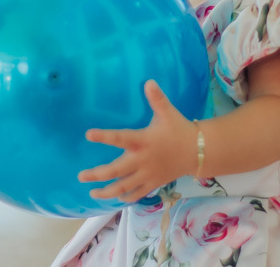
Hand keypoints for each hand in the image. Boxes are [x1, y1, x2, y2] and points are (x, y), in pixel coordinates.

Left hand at [78, 80, 197, 202]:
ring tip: (92, 193)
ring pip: (124, 187)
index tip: (88, 134)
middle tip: (81, 176)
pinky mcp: (153, 183)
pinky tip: (115, 198)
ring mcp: (147, 174)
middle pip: (116, 171)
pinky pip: (137, 194)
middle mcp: (142, 159)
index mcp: (143, 140)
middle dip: (97, 175)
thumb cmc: (179, 130)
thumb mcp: (168, 113)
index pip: (120, 138)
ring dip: (107, 192)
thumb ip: (157, 98)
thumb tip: (149, 81)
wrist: (198, 151)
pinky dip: (125, 197)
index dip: (104, 136)